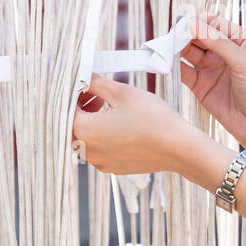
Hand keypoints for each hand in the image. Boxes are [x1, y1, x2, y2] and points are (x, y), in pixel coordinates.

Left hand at [70, 73, 194, 175]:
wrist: (178, 148)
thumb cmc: (152, 119)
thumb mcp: (121, 92)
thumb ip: (96, 83)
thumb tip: (84, 77)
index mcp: (84, 130)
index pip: (66, 108)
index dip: (75, 93)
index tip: (87, 84)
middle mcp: (87, 150)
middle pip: (74, 124)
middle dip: (82, 107)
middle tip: (97, 94)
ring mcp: (100, 162)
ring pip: (86, 138)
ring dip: (93, 121)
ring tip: (111, 108)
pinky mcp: (113, 167)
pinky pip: (99, 149)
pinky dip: (104, 136)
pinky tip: (121, 125)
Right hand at [178, 14, 245, 161]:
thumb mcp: (244, 62)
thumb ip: (219, 42)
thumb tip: (195, 24)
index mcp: (239, 40)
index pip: (214, 22)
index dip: (199, 21)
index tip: (186, 24)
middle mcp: (223, 52)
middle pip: (198, 35)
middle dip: (184, 34)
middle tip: (172, 36)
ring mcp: (210, 68)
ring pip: (188, 52)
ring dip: (176, 48)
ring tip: (166, 48)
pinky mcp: (200, 86)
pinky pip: (184, 71)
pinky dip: (173, 66)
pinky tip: (166, 62)